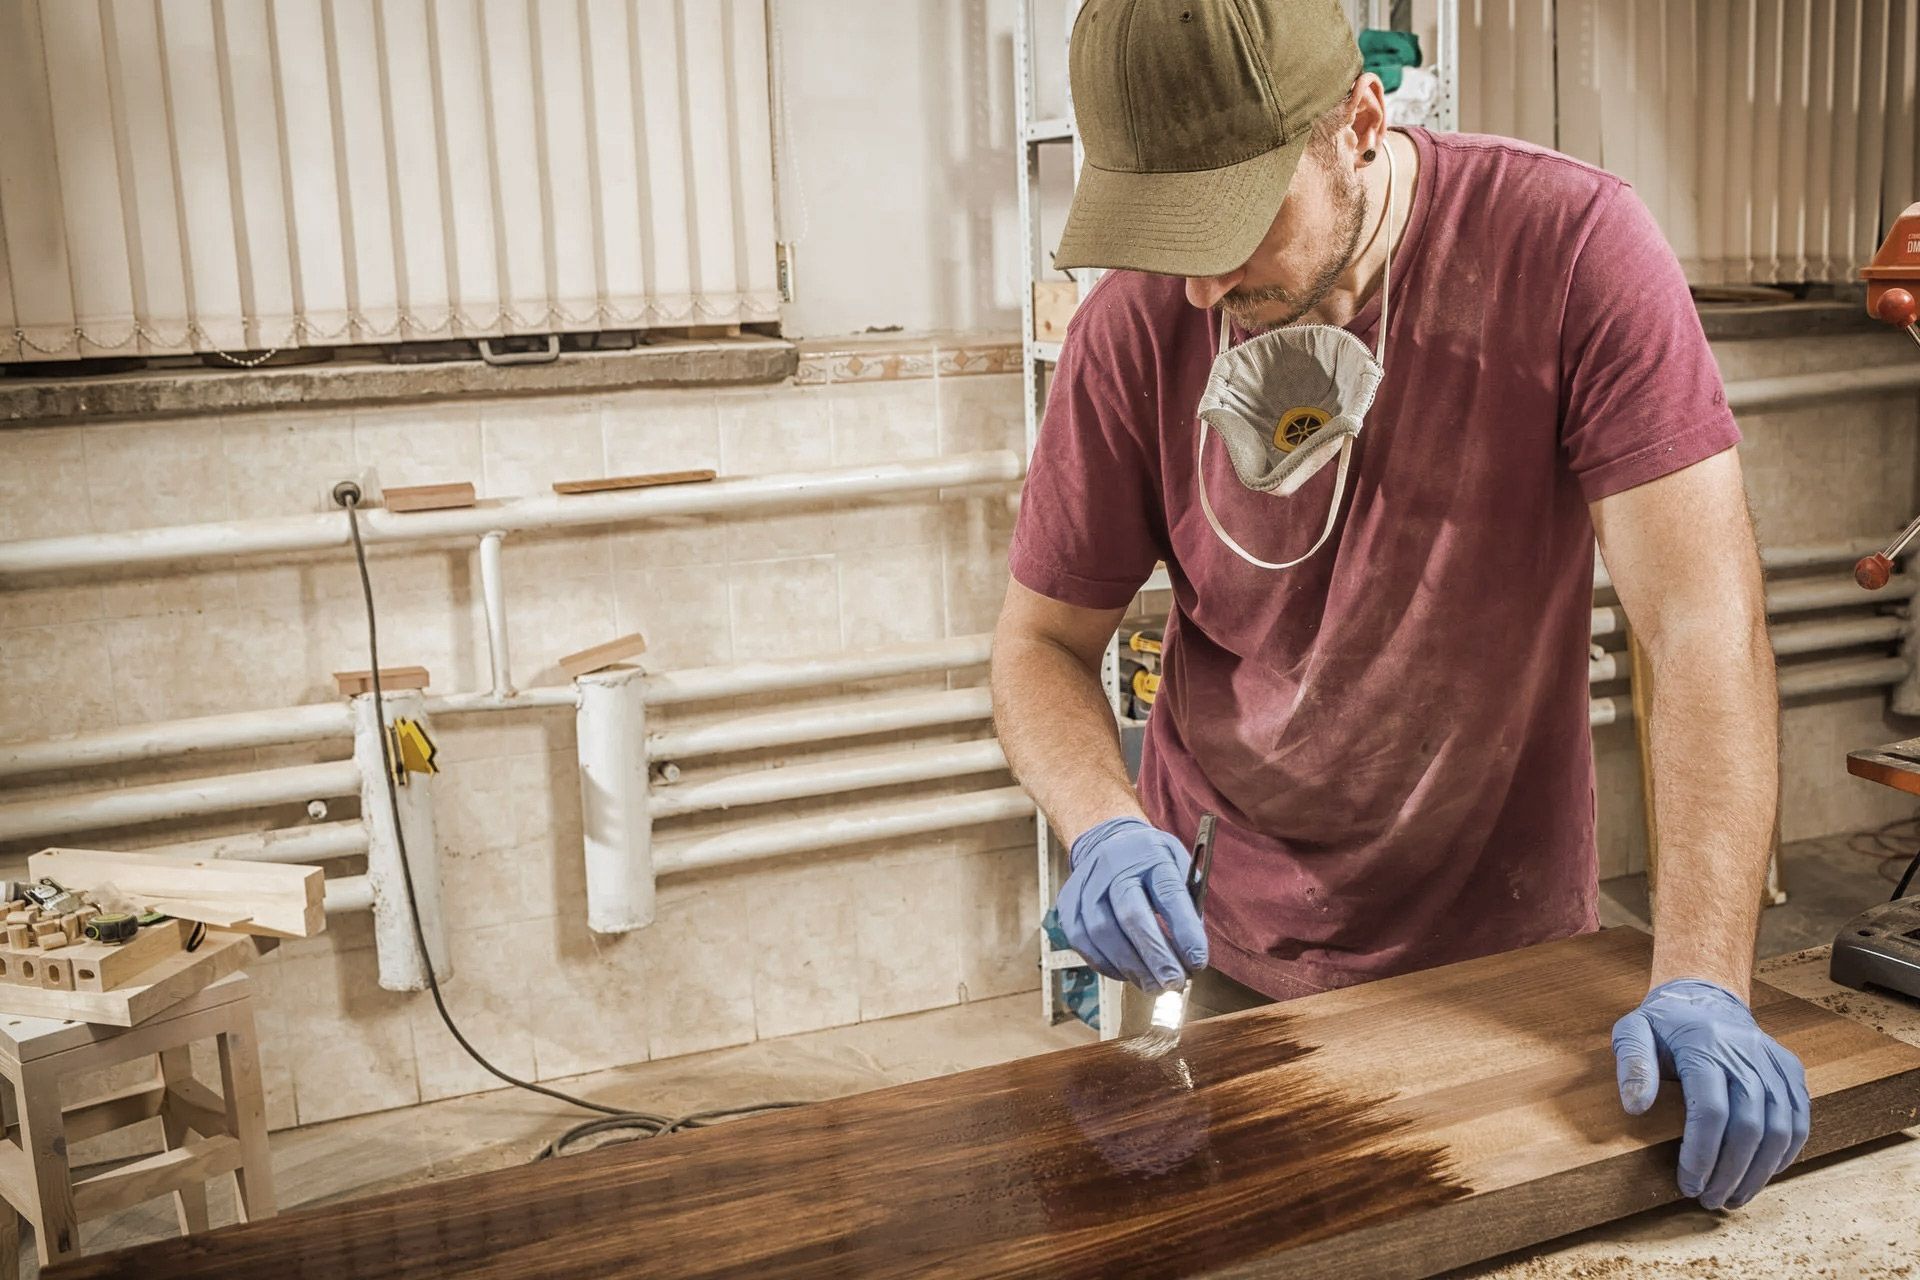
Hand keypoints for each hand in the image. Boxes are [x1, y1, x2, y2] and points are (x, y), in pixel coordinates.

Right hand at [1058, 817, 1207, 992]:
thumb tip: (1191, 954)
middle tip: (1173, 983)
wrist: (1107, 842)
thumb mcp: (1179, 867)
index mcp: (1150, 854)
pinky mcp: (1068, 905)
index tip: (1198, 962)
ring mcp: (1086, 885)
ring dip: (1131, 967)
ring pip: (1103, 933)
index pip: (1169, 894)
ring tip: (1154, 986)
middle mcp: (1114, 866)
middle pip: (1132, 915)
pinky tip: (1127, 974)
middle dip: (1155, 956)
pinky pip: (1083, 942)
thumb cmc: (1151, 863)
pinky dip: (1107, 965)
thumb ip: (1189, 905)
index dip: (1185, 931)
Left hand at [1611, 978, 1810, 1209]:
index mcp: (1705, 1045)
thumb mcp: (1632, 1032)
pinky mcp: (1791, 1070)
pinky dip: (1785, 1153)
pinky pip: (1799, 1119)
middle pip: (1749, 1127)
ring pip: (1780, 1129)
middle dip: (1730, 1173)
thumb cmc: (1664, 1024)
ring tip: (1734, 1197)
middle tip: (1710, 1200)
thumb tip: (1635, 1107)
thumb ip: (1631, 1065)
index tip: (1688, 1184)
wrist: (1706, 997)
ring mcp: (1773, 1062)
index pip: (1710, 1111)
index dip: (1701, 1155)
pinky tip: (1762, 1173)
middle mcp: (1746, 1053)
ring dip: (1759, 1172)